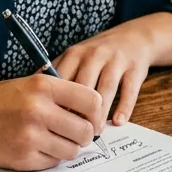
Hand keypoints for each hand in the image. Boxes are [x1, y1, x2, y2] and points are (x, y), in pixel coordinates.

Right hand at [0, 76, 103, 171]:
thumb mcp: (30, 84)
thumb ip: (60, 95)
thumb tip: (94, 115)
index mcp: (43, 86)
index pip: (92, 101)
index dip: (96, 113)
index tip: (91, 119)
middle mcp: (39, 109)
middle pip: (86, 131)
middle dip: (84, 135)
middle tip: (73, 134)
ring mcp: (31, 135)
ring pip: (72, 150)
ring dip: (66, 148)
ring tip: (52, 140)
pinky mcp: (23, 157)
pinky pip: (53, 162)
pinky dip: (49, 158)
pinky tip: (36, 147)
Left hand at [55, 14, 171, 125]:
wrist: (133, 37)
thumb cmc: (98, 54)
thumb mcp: (75, 57)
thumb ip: (58, 74)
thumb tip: (36, 100)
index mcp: (75, 54)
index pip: (62, 79)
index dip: (57, 102)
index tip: (55, 123)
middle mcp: (94, 54)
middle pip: (83, 86)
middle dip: (79, 111)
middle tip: (75, 134)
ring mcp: (116, 60)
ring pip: (106, 89)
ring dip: (100, 113)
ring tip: (95, 132)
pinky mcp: (135, 68)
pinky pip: (129, 90)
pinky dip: (124, 107)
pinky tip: (118, 122)